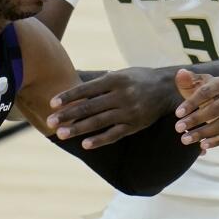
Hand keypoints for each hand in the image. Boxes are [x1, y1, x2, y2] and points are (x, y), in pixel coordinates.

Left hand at [47, 67, 177, 148]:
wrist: (168, 89)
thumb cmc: (139, 79)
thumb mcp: (121, 73)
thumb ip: (100, 80)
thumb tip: (75, 77)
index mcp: (115, 80)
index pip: (86, 89)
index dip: (69, 96)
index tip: (52, 103)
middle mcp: (121, 95)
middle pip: (89, 106)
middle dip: (68, 115)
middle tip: (50, 121)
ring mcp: (129, 111)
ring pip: (99, 122)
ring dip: (78, 129)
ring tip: (61, 134)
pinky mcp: (135, 125)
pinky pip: (115, 134)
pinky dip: (100, 140)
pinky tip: (85, 145)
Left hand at [172, 69, 218, 152]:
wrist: (216, 100)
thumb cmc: (200, 92)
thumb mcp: (192, 85)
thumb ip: (185, 80)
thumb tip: (181, 73)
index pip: (205, 92)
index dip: (191, 103)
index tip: (177, 114)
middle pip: (215, 109)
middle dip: (195, 120)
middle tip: (178, 129)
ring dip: (203, 133)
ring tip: (185, 140)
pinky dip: (216, 142)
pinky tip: (202, 146)